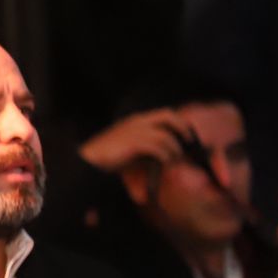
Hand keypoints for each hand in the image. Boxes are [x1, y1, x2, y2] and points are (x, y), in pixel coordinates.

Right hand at [78, 108, 193, 172]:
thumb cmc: (106, 157)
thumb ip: (145, 148)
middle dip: (182, 128)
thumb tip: (163, 157)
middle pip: (169, 116)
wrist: (87, 161)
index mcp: (136, 120)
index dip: (178, 123)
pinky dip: (166, 155)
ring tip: (176, 159)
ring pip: (166, 134)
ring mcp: (135, 131)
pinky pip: (158, 146)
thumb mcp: (128, 149)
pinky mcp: (133, 143)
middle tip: (189, 142)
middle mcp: (137, 121)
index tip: (186, 135)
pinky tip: (166, 163)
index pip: (164, 114)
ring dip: (175, 148)